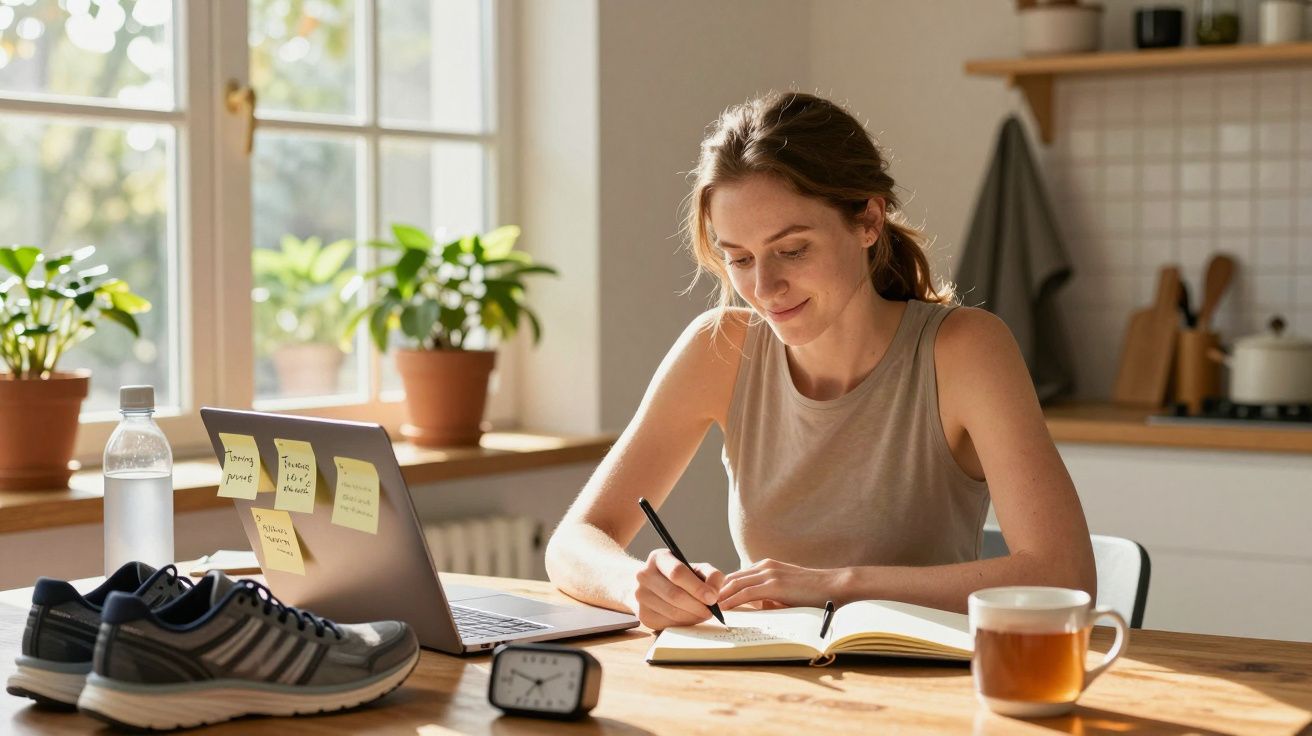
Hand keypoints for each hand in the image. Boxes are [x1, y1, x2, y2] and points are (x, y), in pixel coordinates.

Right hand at [628, 549, 724, 630]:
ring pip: (672, 612)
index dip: (697, 587)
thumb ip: (711, 576)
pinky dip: (683, 623)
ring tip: (703, 614)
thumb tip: (714, 594)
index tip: (712, 598)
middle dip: (697, 606)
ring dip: (693, 616)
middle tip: (711, 611)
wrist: (652, 586)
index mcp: (658, 558)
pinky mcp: (642, 614)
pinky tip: (690, 618)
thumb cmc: (680, 577)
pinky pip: (667, 623)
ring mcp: (640, 596)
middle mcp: (644, 575)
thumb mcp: (696, 568)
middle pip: (675, 595)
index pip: (677, 573)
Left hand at [717, 558, 843, 609]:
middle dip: (715, 592)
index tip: (710, 600)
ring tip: (707, 609)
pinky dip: (731, 602)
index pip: (736, 576)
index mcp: (766, 566)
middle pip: (730, 578)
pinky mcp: (774, 585)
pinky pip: (745, 594)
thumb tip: (754, 608)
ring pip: (734, 584)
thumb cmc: (812, 593)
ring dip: (719, 597)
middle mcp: (764, 566)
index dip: (721, 588)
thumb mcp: (785, 592)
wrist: (834, 586)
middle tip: (702, 605)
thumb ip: (768, 596)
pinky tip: (723, 610)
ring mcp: (769, 573)